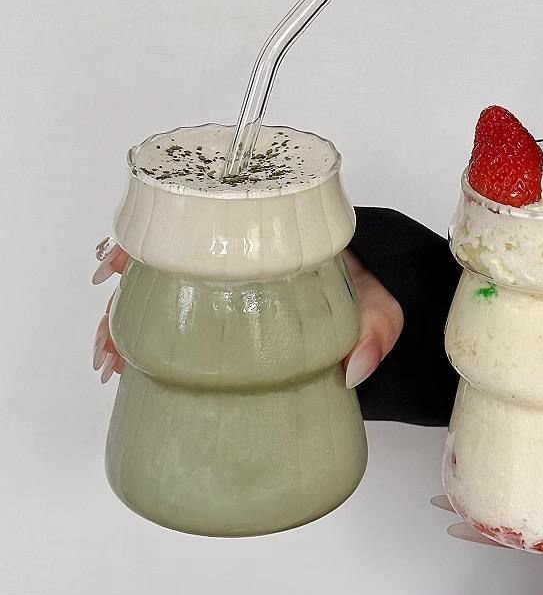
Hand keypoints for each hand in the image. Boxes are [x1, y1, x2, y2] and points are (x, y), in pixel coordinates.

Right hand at [91, 239, 402, 386]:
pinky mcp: (226, 315)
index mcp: (268, 241)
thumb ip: (378, 329)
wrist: (376, 305)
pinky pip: (176, 318)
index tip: (117, 263)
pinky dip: (146, 337)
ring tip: (110, 357)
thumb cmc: (373, 291)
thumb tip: (353, 370)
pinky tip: (128, 363)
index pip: (198, 225)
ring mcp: (227, 288)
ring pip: (161, 293)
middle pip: (165, 262)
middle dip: (127, 294)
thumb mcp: (381, 305)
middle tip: (109, 333)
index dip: (148, 240)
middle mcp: (238, 259)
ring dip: (128, 320)